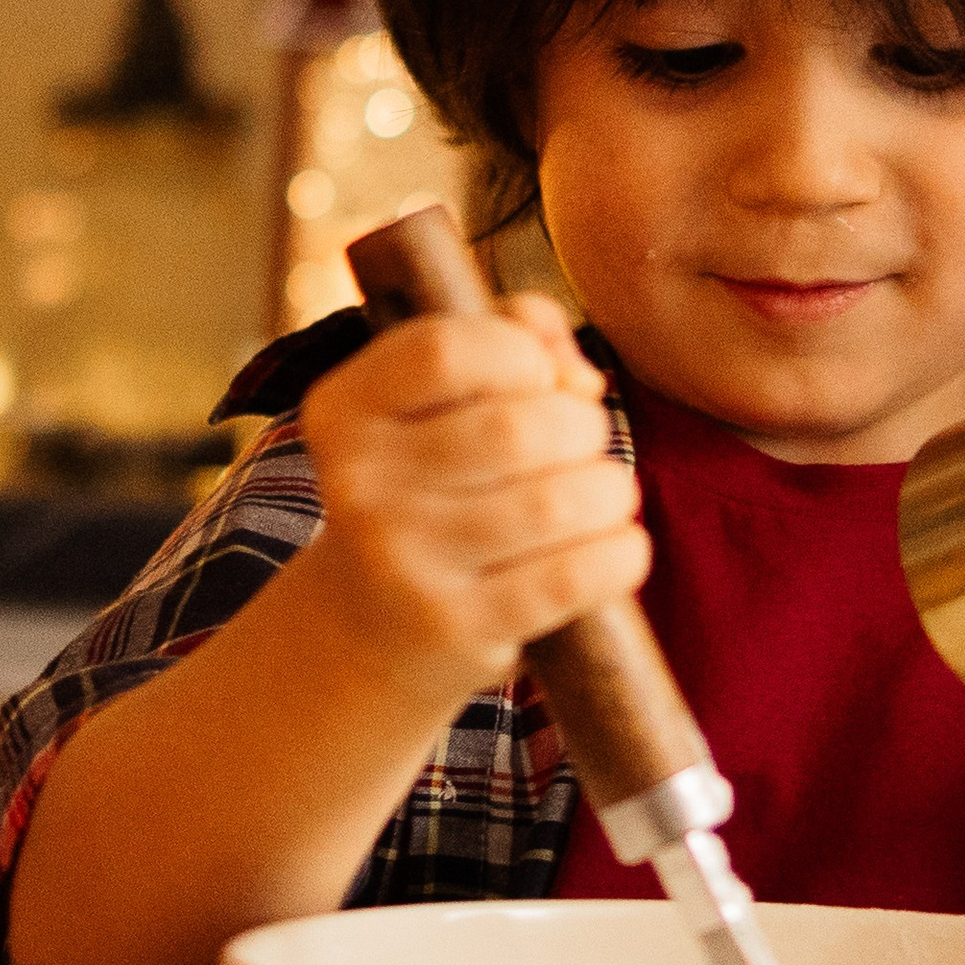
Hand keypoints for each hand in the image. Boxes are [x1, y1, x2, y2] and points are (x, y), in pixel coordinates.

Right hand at [295, 294, 649, 701]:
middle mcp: (357, 487)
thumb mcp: (442, 399)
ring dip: (609, 490)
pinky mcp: (455, 628)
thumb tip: (577, 370)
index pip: (446, 349)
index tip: (542, 378)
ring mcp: (401, 565)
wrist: (374, 625)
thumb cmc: (435, 483)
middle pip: (517, 428)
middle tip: (582, 445)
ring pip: (555, 502)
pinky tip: (616, 544)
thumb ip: (512, 336)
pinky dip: (620, 552)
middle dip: (582, 427)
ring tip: (605, 494)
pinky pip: (572, 577)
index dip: (522, 353)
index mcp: (344, 411)